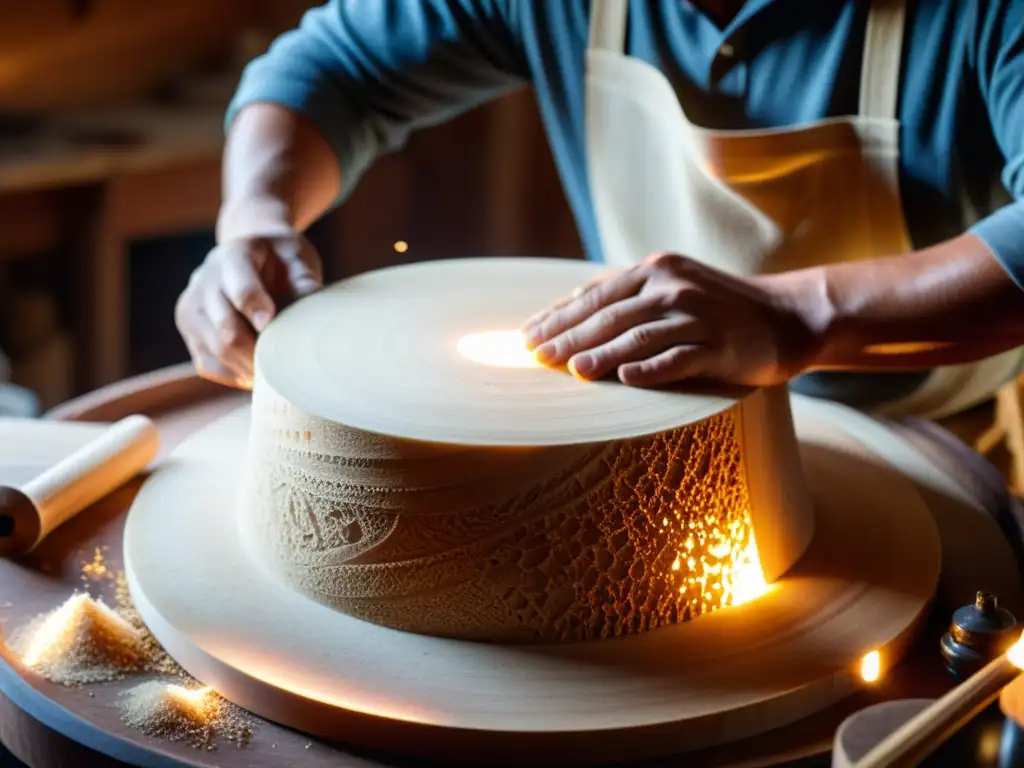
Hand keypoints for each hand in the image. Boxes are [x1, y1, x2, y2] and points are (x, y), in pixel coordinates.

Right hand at [174, 233, 322, 388]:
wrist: (245, 256)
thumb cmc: (279, 260)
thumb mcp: (295, 256)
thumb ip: (303, 276)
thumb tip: (312, 298)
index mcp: (233, 256)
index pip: (240, 289)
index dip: (255, 309)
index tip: (271, 326)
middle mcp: (205, 280)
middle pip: (225, 327)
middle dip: (256, 351)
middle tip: (284, 368)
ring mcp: (191, 307)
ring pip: (215, 350)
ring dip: (247, 367)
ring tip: (275, 376)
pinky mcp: (189, 330)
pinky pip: (207, 364)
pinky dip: (233, 375)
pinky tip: (256, 375)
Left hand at [522, 253, 827, 387]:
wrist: (788, 315)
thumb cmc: (720, 306)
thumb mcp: (673, 287)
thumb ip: (629, 296)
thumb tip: (573, 310)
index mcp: (655, 271)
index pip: (596, 296)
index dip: (559, 316)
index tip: (528, 336)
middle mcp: (672, 288)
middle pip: (610, 315)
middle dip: (568, 337)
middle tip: (535, 357)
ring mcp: (697, 316)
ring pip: (638, 335)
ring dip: (601, 353)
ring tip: (571, 371)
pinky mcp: (719, 347)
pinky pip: (679, 358)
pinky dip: (651, 368)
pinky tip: (626, 379)